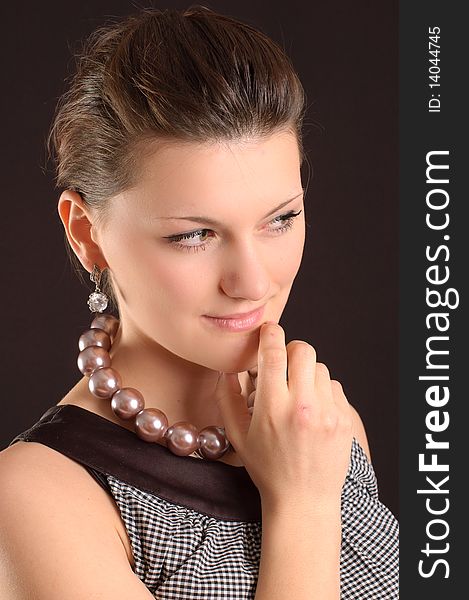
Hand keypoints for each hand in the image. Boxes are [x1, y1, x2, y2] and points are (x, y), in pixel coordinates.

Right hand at [215, 323, 353, 508]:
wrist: (304, 499)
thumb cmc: (267, 468)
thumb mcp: (237, 436)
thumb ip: (227, 398)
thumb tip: (227, 369)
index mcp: (273, 408)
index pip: (274, 354)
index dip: (270, 334)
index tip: (268, 330)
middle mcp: (303, 407)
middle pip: (303, 350)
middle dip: (291, 350)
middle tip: (285, 365)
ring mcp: (328, 413)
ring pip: (320, 367)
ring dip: (306, 373)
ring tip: (298, 395)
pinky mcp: (344, 419)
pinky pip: (334, 386)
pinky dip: (322, 390)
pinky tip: (313, 409)